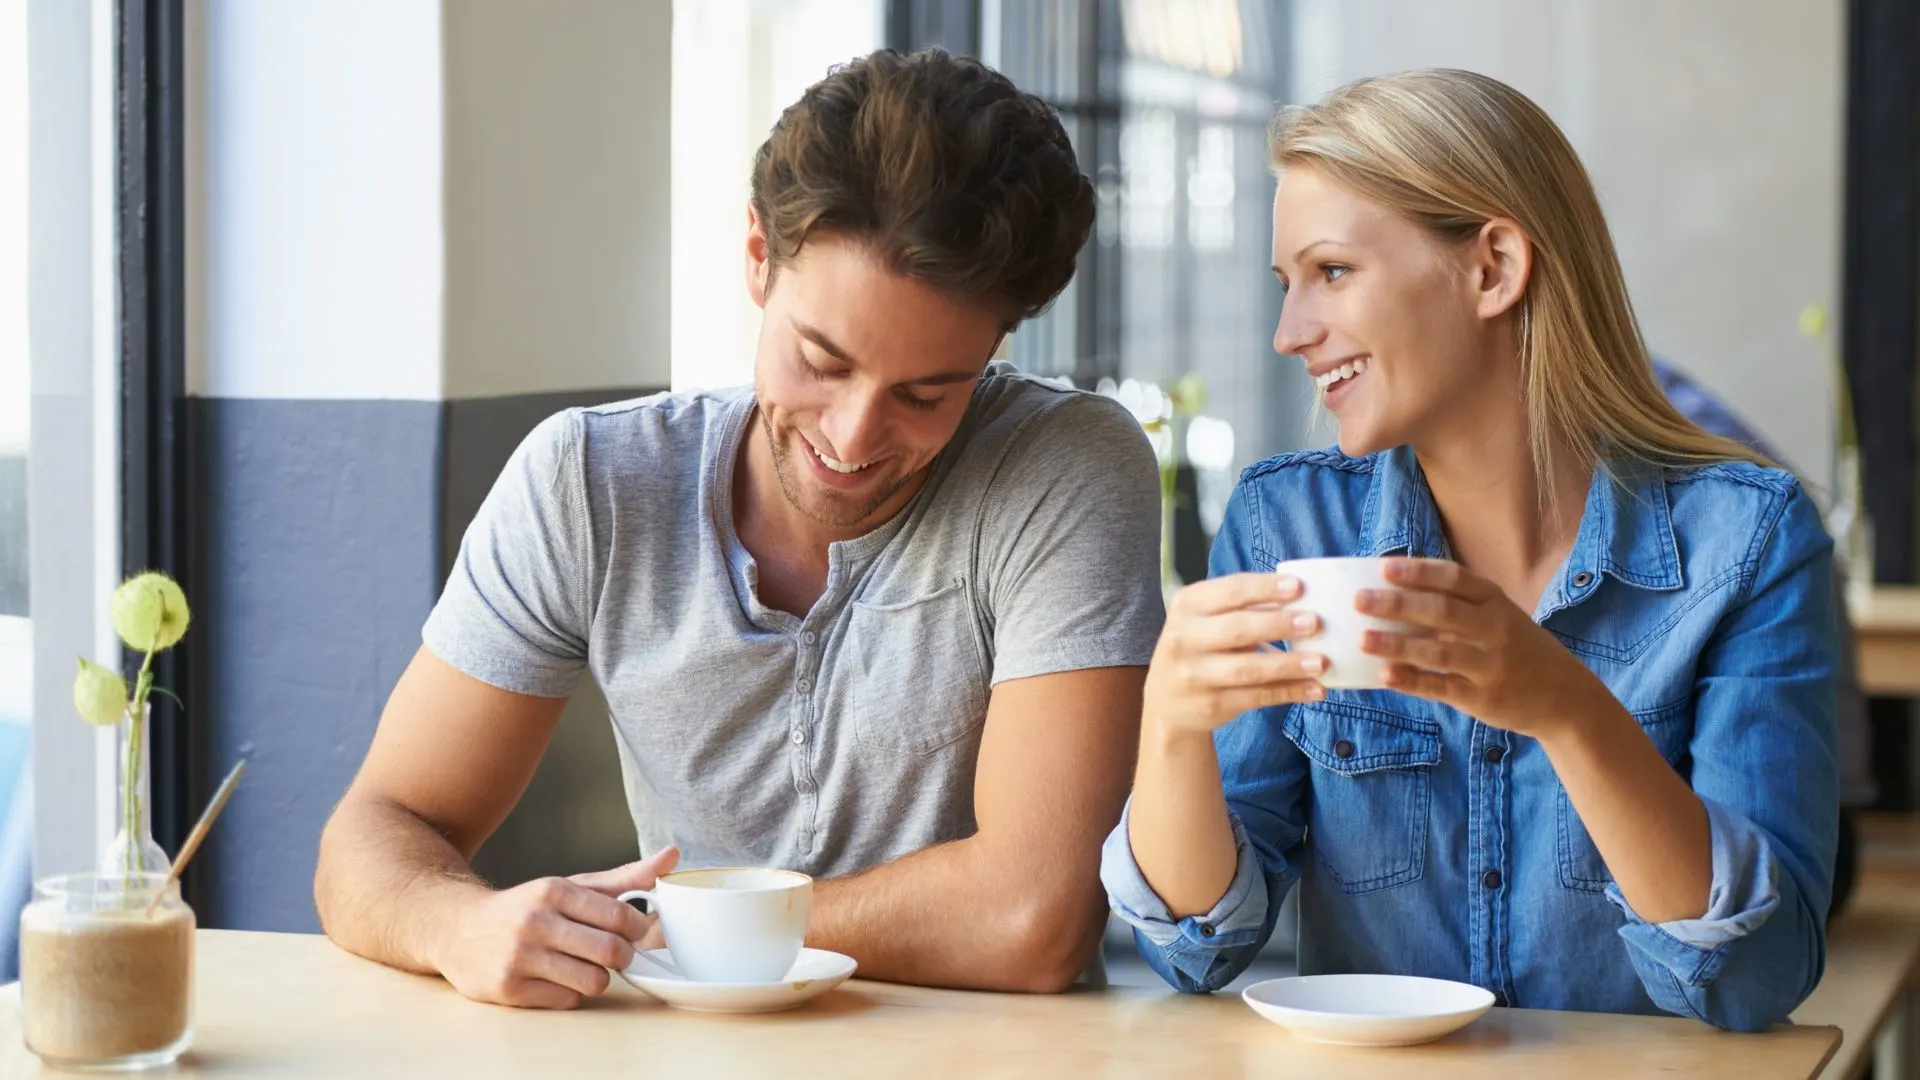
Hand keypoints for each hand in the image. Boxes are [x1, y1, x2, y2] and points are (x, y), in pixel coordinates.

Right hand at [434, 846, 678, 1008]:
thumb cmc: (528, 908)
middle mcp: (536, 921)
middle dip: (622, 957)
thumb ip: (623, 878)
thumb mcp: (571, 886)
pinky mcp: (509, 988)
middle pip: (612, 952)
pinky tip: (555, 979)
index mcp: (554, 891)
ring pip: (593, 981)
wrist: (456, 929)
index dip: (639, 930)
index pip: (621, 916)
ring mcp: (520, 956)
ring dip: (597, 979)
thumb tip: (673, 856)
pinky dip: (569, 994)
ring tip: (583, 967)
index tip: (635, 932)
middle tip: (613, 953)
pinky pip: (567, 1001)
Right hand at [1144, 572, 1327, 737]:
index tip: (1299, 586)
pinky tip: (1315, 689)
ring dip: (1288, 665)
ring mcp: (1195, 675)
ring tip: (1322, 662)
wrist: (1167, 700)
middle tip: (1315, 622)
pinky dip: (1289, 692)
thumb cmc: (1200, 646)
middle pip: (1237, 629)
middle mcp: (1185, 638)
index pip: (1229, 591)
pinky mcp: (1211, 704)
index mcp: (1188, 605)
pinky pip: (1256, 697)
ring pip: (1248, 669)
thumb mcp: (1208, 618)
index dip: (1265, 588)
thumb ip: (1246, 607)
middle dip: (1278, 625)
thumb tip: (1301, 596)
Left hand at [1356, 558, 1606, 737]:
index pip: (1455, 579)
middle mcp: (1496, 630)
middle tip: (1360, 600)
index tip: (1383, 568)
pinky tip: (1385, 675)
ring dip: (1397, 644)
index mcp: (1497, 602)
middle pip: (1442, 611)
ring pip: (1439, 651)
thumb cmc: (1520, 651)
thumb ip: (1460, 607)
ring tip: (1363, 639)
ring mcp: (1491, 665)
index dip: (1418, 573)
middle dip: (1398, 603)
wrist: (1567, 698)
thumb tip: (1397, 594)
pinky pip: (1442, 687)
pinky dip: (1412, 681)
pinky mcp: (1484, 698)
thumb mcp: (1502, 618)